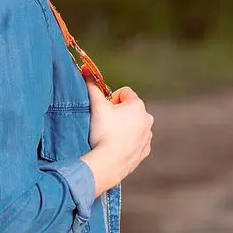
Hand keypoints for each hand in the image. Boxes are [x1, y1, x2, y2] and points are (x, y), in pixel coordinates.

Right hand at [80, 74, 152, 194]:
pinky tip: (115, 147)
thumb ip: (91, 85)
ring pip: (133, 125)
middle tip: (104, 123)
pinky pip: (135, 141)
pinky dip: (127, 141)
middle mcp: (147, 119)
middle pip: (129, 109)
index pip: (124, 93)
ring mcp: (148, 136)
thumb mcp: (96, 106)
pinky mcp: (144, 151)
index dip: (111, 100)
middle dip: (117, 114)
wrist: (108, 163)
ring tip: (109, 136)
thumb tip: (85, 68)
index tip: (104, 110)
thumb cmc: (103, 132)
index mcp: (138, 106)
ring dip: (123, 127)